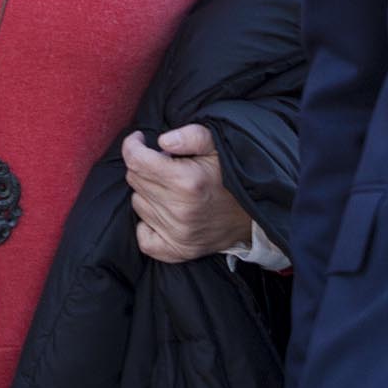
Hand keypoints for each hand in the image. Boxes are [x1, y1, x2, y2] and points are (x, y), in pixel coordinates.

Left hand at [124, 125, 253, 264]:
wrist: (255, 213)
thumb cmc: (231, 175)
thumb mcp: (217, 145)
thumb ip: (191, 136)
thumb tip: (162, 141)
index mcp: (186, 181)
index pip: (136, 160)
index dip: (133, 145)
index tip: (140, 140)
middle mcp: (179, 210)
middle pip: (135, 179)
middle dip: (145, 166)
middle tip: (166, 165)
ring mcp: (178, 234)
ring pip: (138, 203)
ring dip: (148, 192)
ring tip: (170, 187)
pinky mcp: (179, 250)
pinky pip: (144, 239)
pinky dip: (146, 225)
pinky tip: (160, 213)